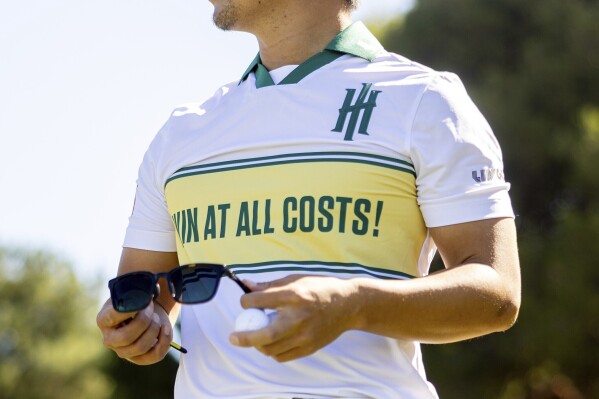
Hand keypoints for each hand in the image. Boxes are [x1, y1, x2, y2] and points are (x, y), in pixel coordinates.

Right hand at [96, 298, 172, 364]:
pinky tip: (165, 328)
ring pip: (141, 346)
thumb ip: (135, 293)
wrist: (146, 311)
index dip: (130, 310)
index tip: (142, 301)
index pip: (112, 317)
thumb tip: (147, 293)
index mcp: (104, 320)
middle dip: (144, 320)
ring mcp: (123, 351)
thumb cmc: (137, 301)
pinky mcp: (140, 359)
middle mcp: (109, 339)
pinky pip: (154, 356)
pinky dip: (164, 341)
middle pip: (127, 337)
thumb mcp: (132, 293)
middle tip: (151, 309)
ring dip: (154, 329)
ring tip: (156, 318)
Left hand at [229, 275, 359, 361]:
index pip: (259, 301)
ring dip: (258, 344)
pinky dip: (273, 351)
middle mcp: (299, 317)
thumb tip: (246, 285)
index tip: (245, 302)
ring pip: (272, 349)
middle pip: (265, 335)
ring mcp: (305, 335)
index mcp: (294, 296)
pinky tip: (271, 343)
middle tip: (233, 337)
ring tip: (256, 336)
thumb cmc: (320, 289)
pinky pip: (283, 356)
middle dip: (244, 338)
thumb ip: (269, 286)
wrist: (348, 305)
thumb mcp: (295, 280)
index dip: (246, 301)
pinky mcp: (309, 347)